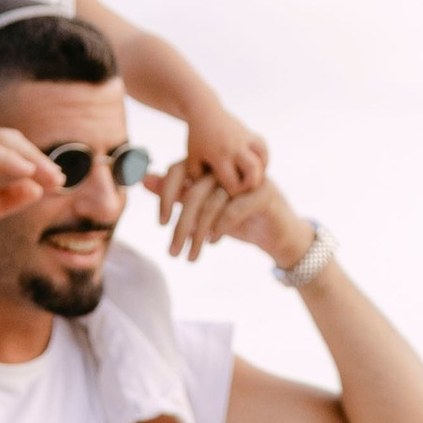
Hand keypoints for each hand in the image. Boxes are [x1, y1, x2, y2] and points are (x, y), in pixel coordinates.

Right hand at [0, 124, 60, 263]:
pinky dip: (7, 160)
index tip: (58, 184)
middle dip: (37, 161)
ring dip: (28, 159)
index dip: (35, 168)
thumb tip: (36, 190)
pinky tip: (27, 172)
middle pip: (9, 146)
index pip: (10, 157)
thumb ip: (5, 201)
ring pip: (0, 145)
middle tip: (61, 179)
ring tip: (50, 175)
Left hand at [166, 171, 317, 274]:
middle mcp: (229, 168)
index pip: (180, 170)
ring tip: (191, 255)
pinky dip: (221, 226)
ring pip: (212, 202)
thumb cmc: (239, 219)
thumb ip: (176, 193)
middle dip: (181, 225)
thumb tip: (145, 179)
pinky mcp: (263, 193)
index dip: (165, 195)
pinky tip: (213, 241)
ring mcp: (247, 178)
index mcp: (212, 167)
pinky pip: (234, 208)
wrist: (277, 235)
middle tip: (173, 252)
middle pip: (195, 190)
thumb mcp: (203, 207)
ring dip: (198, 233)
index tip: (160, 224)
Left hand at [183, 103, 267, 196]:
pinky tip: (254, 169)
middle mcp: (235, 148)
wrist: (205, 111)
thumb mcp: (192, 161)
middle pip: (253, 172)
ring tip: (249, 180)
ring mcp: (246, 140)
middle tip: (243, 190)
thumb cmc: (197, 140)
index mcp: (219, 157)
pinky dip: (262, 162)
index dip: (233, 195)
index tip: (227, 198)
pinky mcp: (253, 134)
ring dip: (258, 173)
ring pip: (262, 161)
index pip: (234, 185)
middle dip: (250, 186)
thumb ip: (197, 181)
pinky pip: (264, 151)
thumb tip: (203, 202)